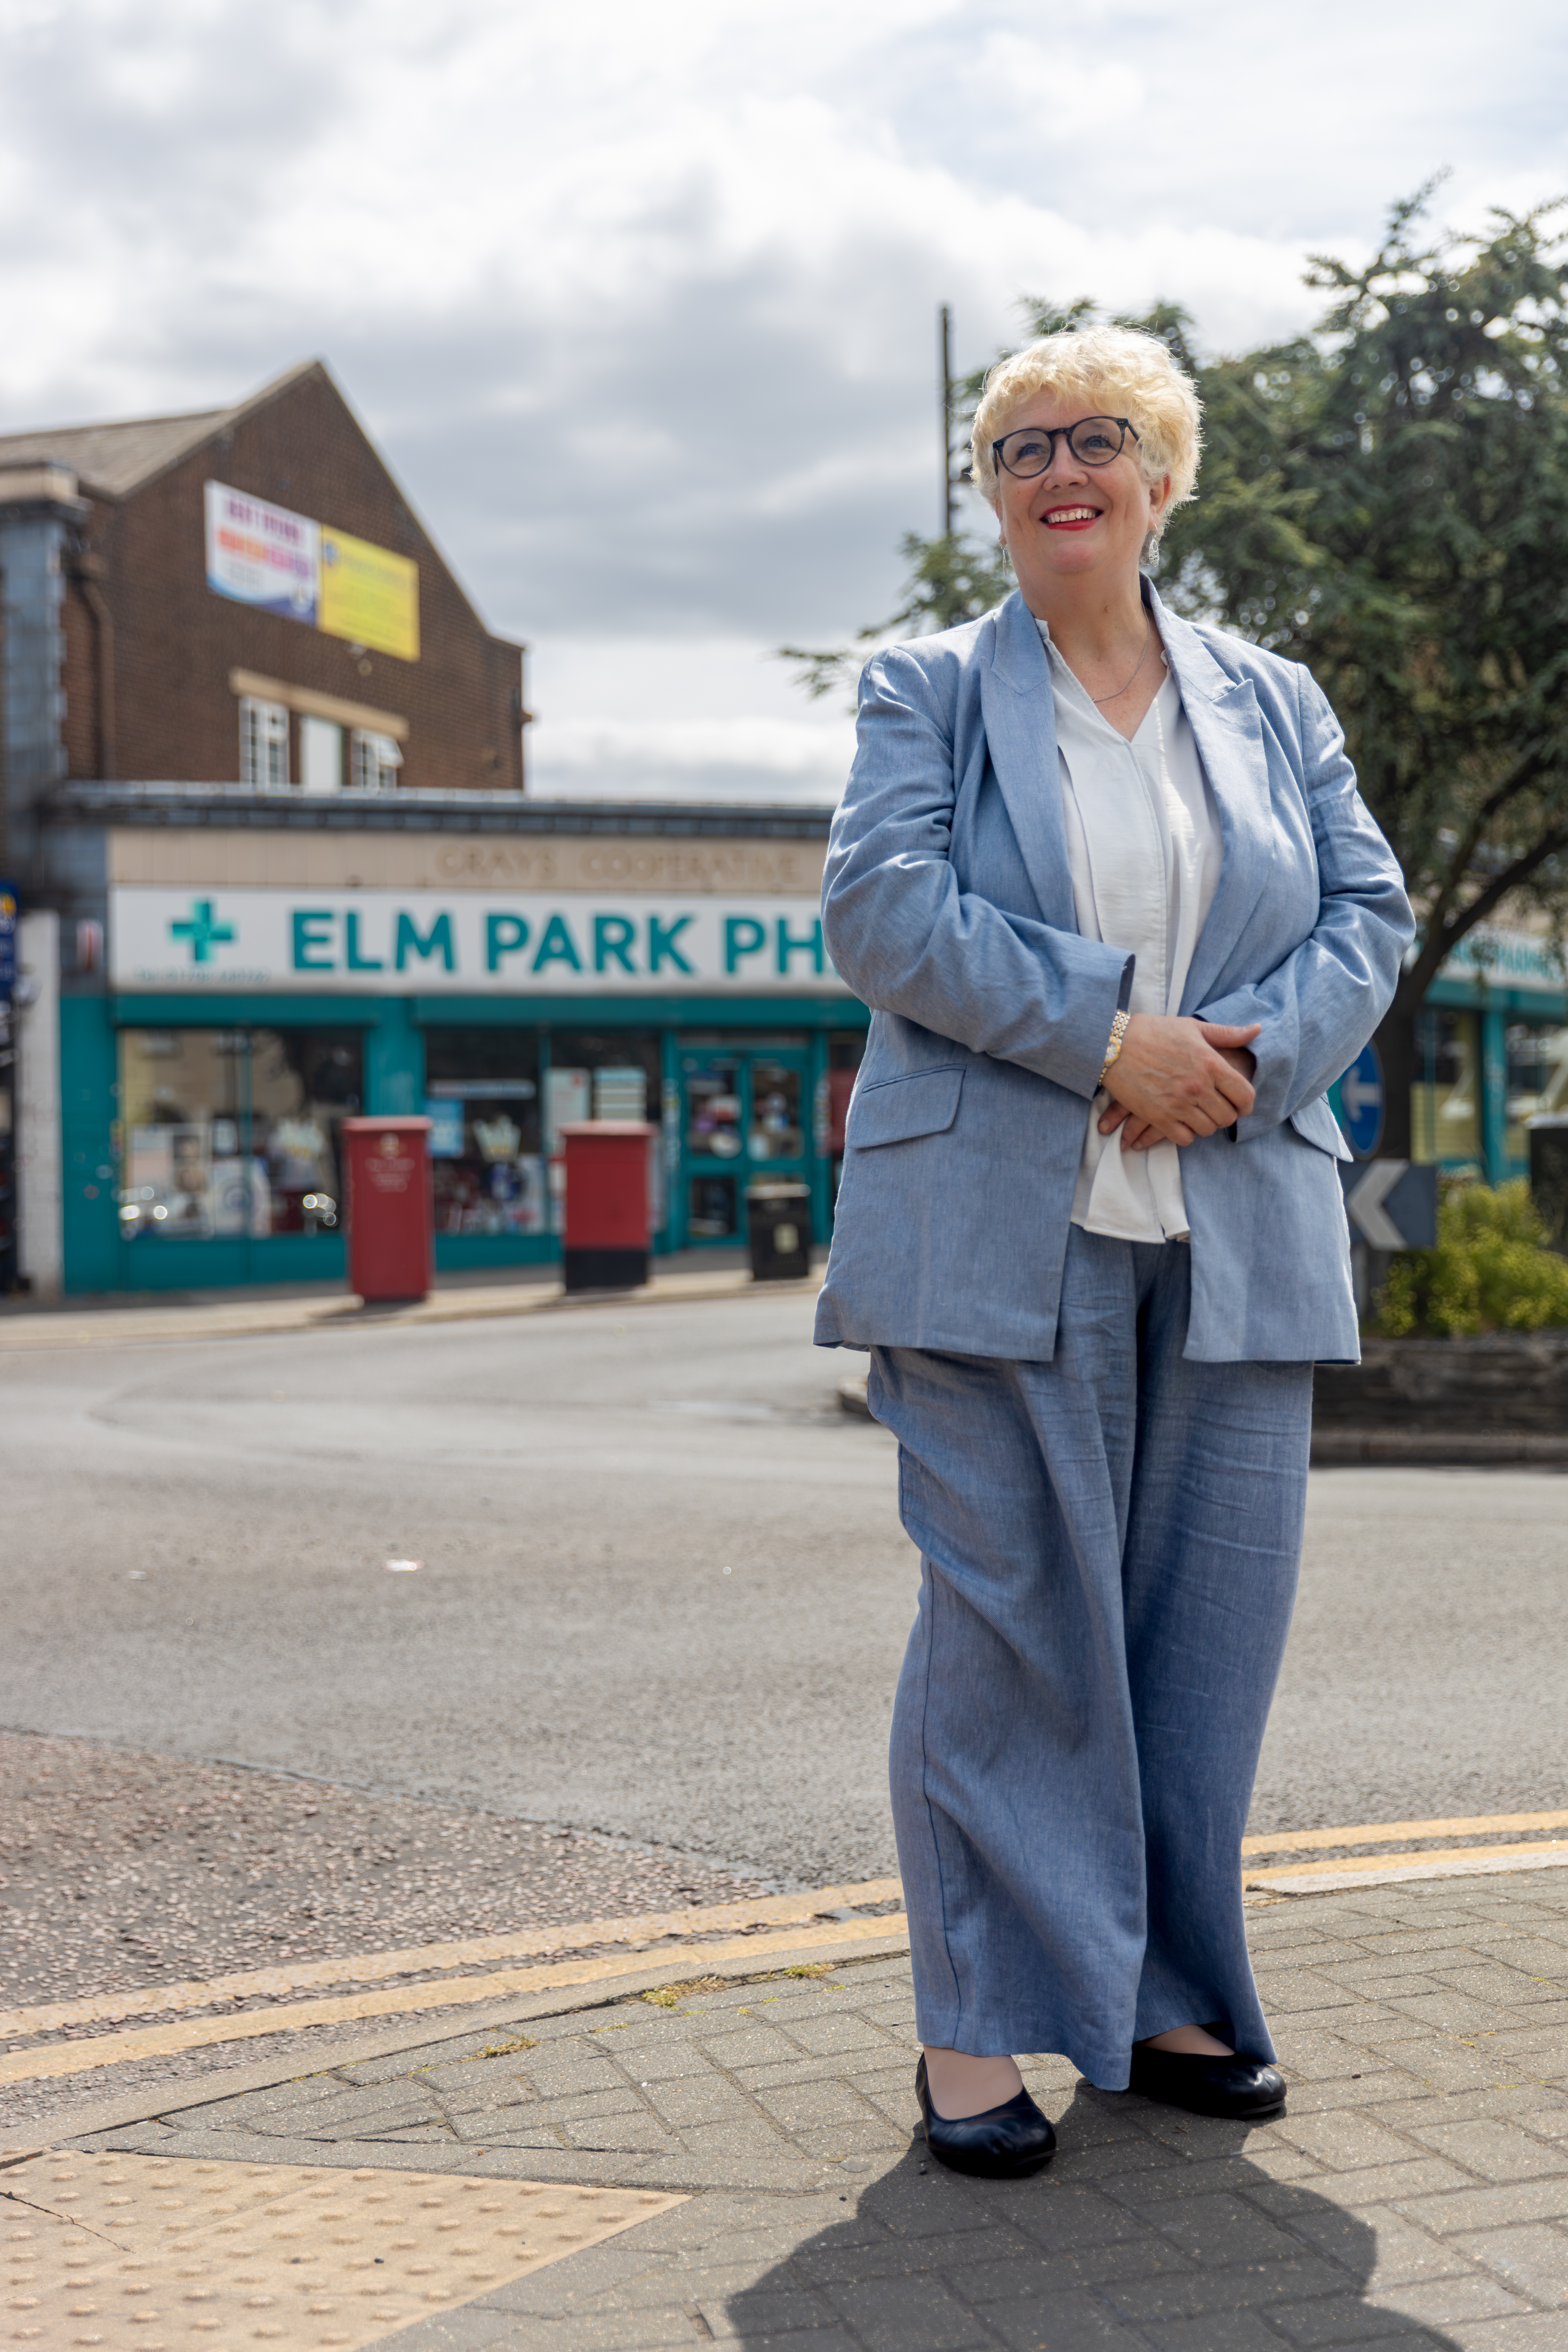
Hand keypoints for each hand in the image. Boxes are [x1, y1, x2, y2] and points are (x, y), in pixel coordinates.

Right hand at [1096, 1016, 1259, 1151]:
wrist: (1114, 1043)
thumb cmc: (1154, 1032)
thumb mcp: (1193, 1027)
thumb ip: (1227, 1033)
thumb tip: (1258, 1029)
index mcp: (1211, 1063)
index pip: (1244, 1095)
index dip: (1246, 1105)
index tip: (1239, 1105)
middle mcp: (1198, 1086)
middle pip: (1227, 1117)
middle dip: (1225, 1115)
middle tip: (1215, 1109)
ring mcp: (1178, 1103)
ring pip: (1207, 1130)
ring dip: (1205, 1124)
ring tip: (1197, 1114)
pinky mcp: (1158, 1117)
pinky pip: (1184, 1138)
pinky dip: (1186, 1133)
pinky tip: (1181, 1121)